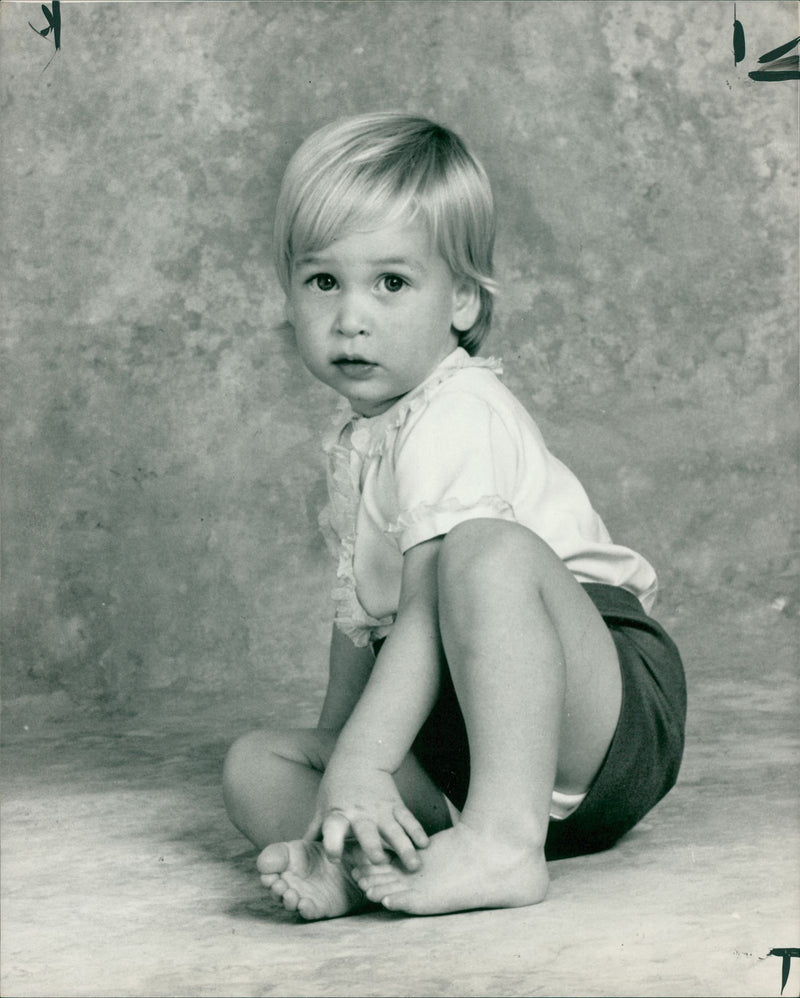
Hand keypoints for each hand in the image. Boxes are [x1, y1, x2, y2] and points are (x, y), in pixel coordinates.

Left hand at [304, 758, 428, 870]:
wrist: (360, 757)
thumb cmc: (336, 786)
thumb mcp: (322, 806)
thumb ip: (315, 830)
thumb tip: (299, 851)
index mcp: (338, 814)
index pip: (333, 829)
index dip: (332, 843)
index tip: (335, 859)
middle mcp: (360, 813)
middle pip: (366, 831)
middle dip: (372, 846)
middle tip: (380, 861)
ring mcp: (381, 809)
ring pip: (393, 829)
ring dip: (404, 847)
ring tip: (413, 865)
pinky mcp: (396, 804)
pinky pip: (408, 819)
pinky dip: (417, 832)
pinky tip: (425, 845)